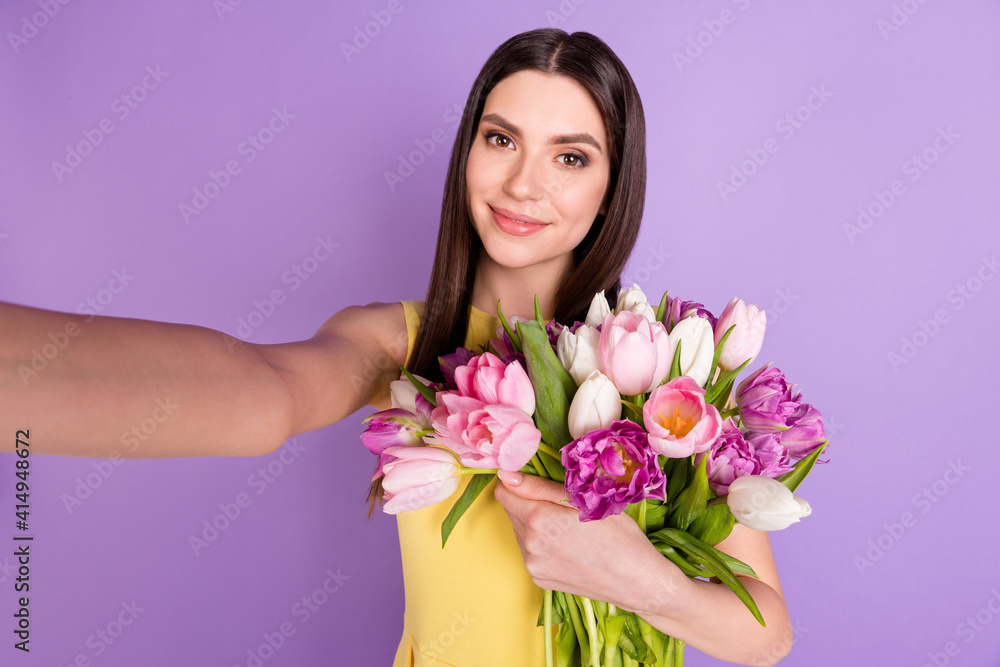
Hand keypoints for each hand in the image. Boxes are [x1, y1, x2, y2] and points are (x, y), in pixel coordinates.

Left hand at [493, 470, 679, 610]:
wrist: (637, 581)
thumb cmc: (619, 535)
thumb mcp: (584, 500)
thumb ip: (539, 486)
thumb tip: (505, 475)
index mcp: (538, 519)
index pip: (503, 491)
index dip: (516, 482)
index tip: (534, 480)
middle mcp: (529, 544)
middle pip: (510, 510)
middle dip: (527, 501)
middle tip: (559, 503)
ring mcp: (533, 565)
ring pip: (519, 531)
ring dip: (532, 522)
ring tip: (565, 525)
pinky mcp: (539, 579)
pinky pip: (529, 551)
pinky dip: (540, 543)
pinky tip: (565, 544)